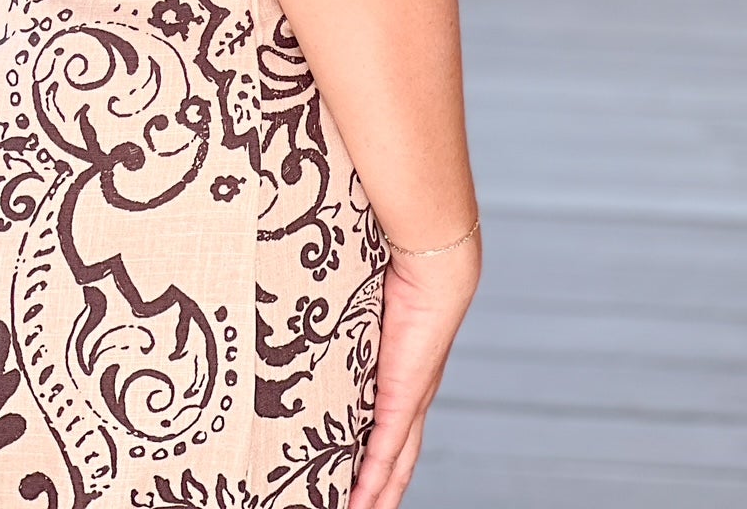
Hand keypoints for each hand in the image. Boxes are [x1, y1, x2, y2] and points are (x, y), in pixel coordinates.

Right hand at [349, 235, 480, 508]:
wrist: (432, 262)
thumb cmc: (400, 269)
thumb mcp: (365, 303)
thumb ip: (345, 313)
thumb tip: (314, 293)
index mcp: (407, 376)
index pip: (392, 430)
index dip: (379, 460)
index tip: (360, 481)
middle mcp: (413, 396)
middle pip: (397, 459)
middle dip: (378, 491)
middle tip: (354, 508)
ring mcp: (410, 399)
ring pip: (394, 464)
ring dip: (376, 495)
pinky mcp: (403, 396)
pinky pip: (385, 449)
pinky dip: (373, 480)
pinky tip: (360, 502)